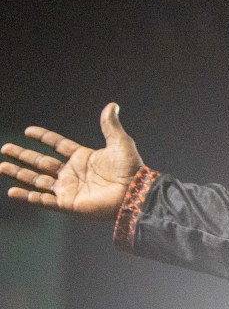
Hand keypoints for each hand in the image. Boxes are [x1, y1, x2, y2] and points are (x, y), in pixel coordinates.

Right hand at [2, 103, 143, 218]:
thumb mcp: (120, 143)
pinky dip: (28, 197)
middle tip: (5, 148)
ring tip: (1, 166)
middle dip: (22, 155)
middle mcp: (72, 173)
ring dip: (18, 173)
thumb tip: (112, 105)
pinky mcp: (68, 204)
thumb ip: (110, 125)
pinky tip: (12, 191)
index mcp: (83, 157)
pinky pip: (43, 200)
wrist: (134, 193)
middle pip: (41, 162)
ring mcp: (69, 189)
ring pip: (37, 180)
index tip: (28, 130)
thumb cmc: (131, 169)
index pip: (57, 145)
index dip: (43, 137)